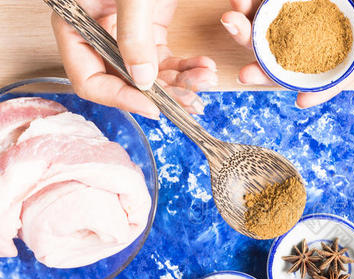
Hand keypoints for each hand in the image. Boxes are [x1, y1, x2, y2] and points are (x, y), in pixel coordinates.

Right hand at [51, 0, 217, 118]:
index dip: (121, 98)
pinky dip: (186, 67)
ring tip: (206, 79)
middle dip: (161, 95)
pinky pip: (165, 59)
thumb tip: (144, 83)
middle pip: (125, 83)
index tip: (153, 108)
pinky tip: (204, 67)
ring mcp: (125, 33)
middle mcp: (98, 33)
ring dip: (180, 83)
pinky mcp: (150, 29)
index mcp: (78, 24)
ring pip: (150, 76)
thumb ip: (134, 34)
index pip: (89, 79)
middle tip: (191, 100)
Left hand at [221, 0, 353, 107]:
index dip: (320, 90)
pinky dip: (241, 9)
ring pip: (265, 36)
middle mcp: (313, 23)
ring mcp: (290, 8)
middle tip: (246, 75)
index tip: (301, 103)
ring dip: (243, 36)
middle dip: (265, 71)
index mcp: (339, 28)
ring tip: (231, 21)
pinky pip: (253, 9)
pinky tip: (235, 5)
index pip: (332, 68)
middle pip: (290, 60)